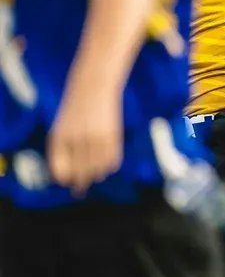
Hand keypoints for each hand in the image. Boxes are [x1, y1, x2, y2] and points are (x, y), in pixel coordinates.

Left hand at [47, 80, 123, 195]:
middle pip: (80, 170)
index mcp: (59, 137)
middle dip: (81, 181)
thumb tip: (68, 175)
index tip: (68, 182)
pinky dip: (110, 165)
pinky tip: (108, 168)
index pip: (60, 168)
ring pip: (97, 166)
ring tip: (96, 178)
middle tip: (81, 190)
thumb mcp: (62, 127)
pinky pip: (112, 158)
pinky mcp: (111, 134)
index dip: (64, 177)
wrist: (94, 86)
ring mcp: (95, 137)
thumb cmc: (75, 108)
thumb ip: (64, 149)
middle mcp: (76, 139)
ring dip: (96, 174)